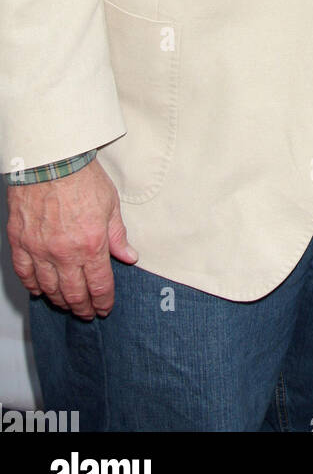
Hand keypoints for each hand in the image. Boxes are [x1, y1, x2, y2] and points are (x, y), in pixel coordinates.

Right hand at [6, 159, 136, 318]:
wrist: (51, 160)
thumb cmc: (82, 177)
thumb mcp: (110, 205)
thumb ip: (118, 235)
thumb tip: (129, 257)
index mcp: (91, 245)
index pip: (99, 285)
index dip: (103, 301)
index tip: (104, 308)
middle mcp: (64, 253)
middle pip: (73, 293)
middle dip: (82, 307)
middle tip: (86, 313)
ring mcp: (39, 250)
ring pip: (49, 288)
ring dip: (59, 300)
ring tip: (67, 304)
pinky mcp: (20, 242)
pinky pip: (25, 273)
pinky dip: (33, 286)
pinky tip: (39, 291)